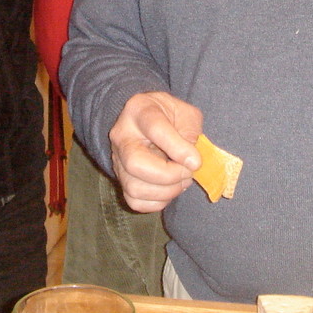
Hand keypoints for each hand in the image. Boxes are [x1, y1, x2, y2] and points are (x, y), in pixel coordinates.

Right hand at [108, 91, 202, 212]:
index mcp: (139, 109)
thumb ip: (191, 133)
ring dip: (166, 191)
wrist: (146, 123)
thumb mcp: (185, 113)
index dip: (178, 148)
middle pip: (135, 163)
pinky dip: (158, 202)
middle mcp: (122, 135)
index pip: (154, 129)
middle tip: (187, 173)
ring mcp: (117, 160)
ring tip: (182, 180)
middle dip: (168, 175)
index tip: (196, 162)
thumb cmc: (169, 116)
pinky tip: (169, 189)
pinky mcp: (120, 180)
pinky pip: (135, 201)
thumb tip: (191, 162)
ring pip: (135, 187)